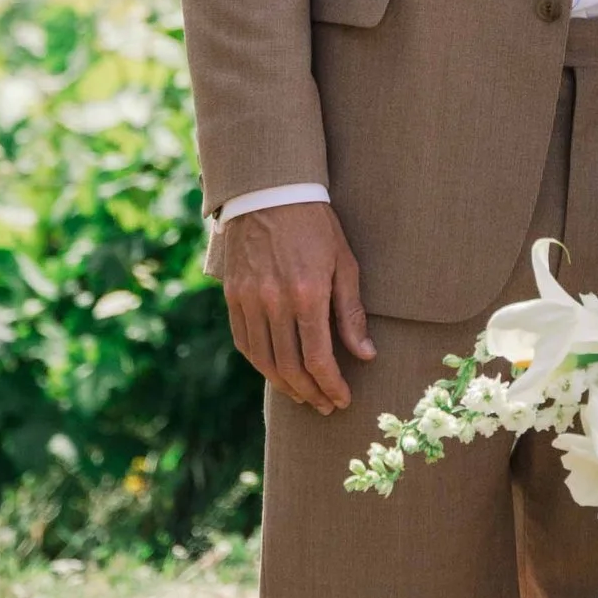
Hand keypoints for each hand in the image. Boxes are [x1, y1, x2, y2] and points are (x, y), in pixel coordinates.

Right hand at [218, 200, 375, 415]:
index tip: (342, 399)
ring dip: (285, 385)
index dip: (331, 385)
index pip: (317, 358)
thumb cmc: (316, 226)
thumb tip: (365, 355)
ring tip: (303, 396)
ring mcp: (248, 300)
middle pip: (289, 367)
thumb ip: (351, 313)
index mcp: (306, 294)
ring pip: (263, 361)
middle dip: (310, 393)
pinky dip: (260, 363)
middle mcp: (273, 302)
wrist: (270, 192)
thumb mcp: (344, 264)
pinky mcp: (232, 295)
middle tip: (326, 405)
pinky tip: (276, 372)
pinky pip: (244, 342)